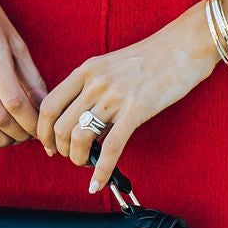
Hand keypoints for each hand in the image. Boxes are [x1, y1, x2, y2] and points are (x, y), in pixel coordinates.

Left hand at [36, 3, 218, 191]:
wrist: (184, 44)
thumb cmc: (153, 56)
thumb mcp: (112, 64)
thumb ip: (94, 87)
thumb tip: (83, 117)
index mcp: (86, 70)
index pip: (49, 106)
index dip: (43, 132)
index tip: (49, 145)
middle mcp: (95, 83)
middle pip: (61, 127)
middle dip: (62, 150)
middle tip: (72, 157)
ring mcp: (115, 96)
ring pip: (80, 138)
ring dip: (77, 159)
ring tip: (85, 165)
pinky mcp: (137, 110)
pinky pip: (111, 148)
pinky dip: (101, 171)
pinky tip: (98, 183)